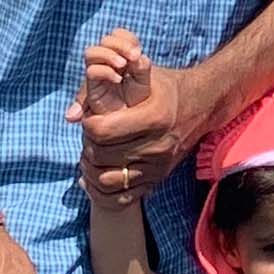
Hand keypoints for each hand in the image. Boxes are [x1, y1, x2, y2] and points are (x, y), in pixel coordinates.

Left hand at [66, 27, 204, 195]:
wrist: (202, 105)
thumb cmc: (165, 87)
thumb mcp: (141, 74)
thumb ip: (106, 84)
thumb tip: (72, 114)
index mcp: (153, 117)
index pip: (102, 131)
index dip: (89, 124)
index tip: (92, 118)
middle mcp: (157, 146)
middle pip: (101, 156)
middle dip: (88, 145)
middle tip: (90, 136)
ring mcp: (158, 167)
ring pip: (107, 181)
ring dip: (91, 170)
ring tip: (91, 155)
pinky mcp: (157, 180)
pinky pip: (121, 200)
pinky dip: (101, 193)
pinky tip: (93, 178)